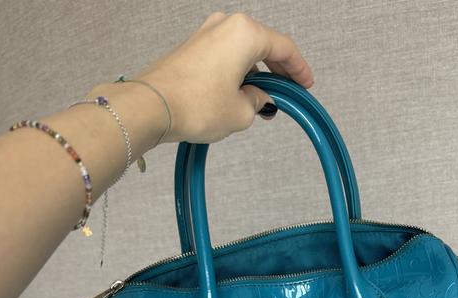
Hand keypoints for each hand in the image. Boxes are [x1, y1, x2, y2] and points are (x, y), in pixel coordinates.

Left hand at [131, 11, 313, 143]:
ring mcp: (206, 33)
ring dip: (256, 71)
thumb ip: (259, 102)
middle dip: (278, 70)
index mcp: (246, 33)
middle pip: (263, 45)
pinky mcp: (192, 47)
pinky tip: (239, 92)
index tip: (306, 84)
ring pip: (243, 50)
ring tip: (262, 99)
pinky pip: (225, 55)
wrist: (151, 107)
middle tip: (288, 91)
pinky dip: (237, 70)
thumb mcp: (242, 112)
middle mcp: (226, 25)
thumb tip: (259, 98)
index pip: (284, 48)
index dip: (299, 69)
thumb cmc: (195, 105)